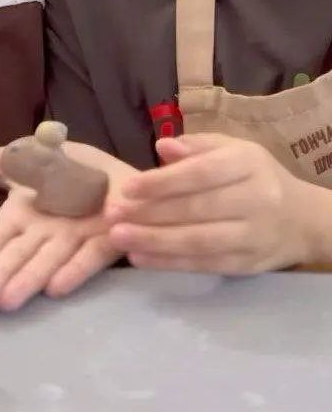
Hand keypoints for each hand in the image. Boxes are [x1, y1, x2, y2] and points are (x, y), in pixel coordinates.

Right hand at [0, 145, 136, 310]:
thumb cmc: (69, 173)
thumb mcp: (16, 158)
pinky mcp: (109, 240)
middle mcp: (45, 233)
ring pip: (49, 260)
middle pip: (18, 256)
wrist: (127, 183)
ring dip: (28, 280)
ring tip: (8, 303)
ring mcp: (76, 238)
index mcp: (22, 217)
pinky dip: (74, 270)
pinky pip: (91, 255)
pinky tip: (57, 288)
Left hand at [105, 133, 312, 273]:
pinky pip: (203, 265)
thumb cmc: (254, 176)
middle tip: (110, 215)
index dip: (162, 182)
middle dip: (148, 214)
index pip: (200, 174)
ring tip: (118, 237)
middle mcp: (255, 200)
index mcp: (247, 164)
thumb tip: (163, 146)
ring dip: (153, 241)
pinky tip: (140, 257)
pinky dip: (169, 263)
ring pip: (198, 241)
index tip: (127, 188)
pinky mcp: (247, 264)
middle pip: (195, 209)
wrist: (300, 219)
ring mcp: (253, 236)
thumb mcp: (232, 149)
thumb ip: (196, 147)